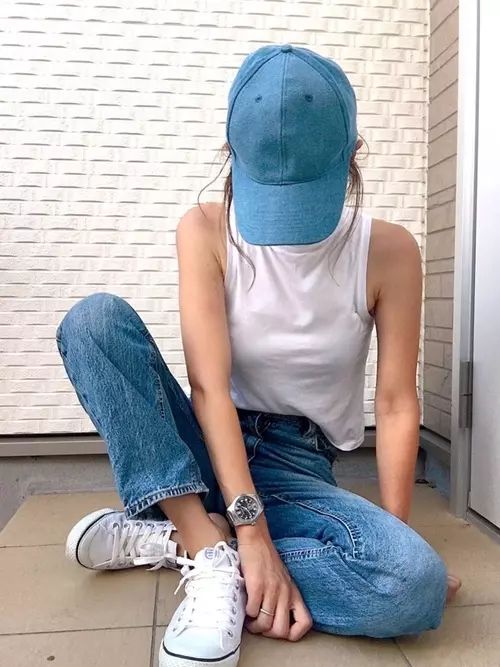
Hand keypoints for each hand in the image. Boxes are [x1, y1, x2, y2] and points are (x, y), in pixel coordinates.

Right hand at [237, 522, 311, 640]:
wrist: (256, 538)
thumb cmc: (266, 560)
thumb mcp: (282, 580)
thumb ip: (282, 597)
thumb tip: (273, 620)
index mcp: (293, 593)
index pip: (305, 623)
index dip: (293, 634)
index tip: (279, 629)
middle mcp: (285, 593)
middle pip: (281, 631)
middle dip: (267, 633)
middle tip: (259, 624)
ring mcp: (272, 589)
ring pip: (265, 624)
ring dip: (254, 625)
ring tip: (249, 617)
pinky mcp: (257, 584)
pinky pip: (252, 611)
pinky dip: (247, 613)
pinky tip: (245, 605)